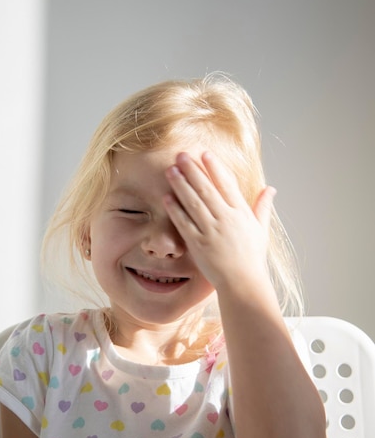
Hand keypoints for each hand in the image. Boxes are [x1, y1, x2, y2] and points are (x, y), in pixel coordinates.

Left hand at [163, 151, 275, 291]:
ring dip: (181, 185)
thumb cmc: (252, 258)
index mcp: (241, 214)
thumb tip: (270, 189)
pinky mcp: (199, 244)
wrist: (243, 283)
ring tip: (170, 170)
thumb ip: (262, 208)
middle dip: (193, 170)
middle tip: (181, 155)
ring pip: (193, 202)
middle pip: (207, 189)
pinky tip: (167, 197)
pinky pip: (185, 223)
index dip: (215, 168)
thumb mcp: (261, 230)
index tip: (205, 154)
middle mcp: (227, 219)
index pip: (227, 184)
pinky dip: (175, 209)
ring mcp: (212, 231)